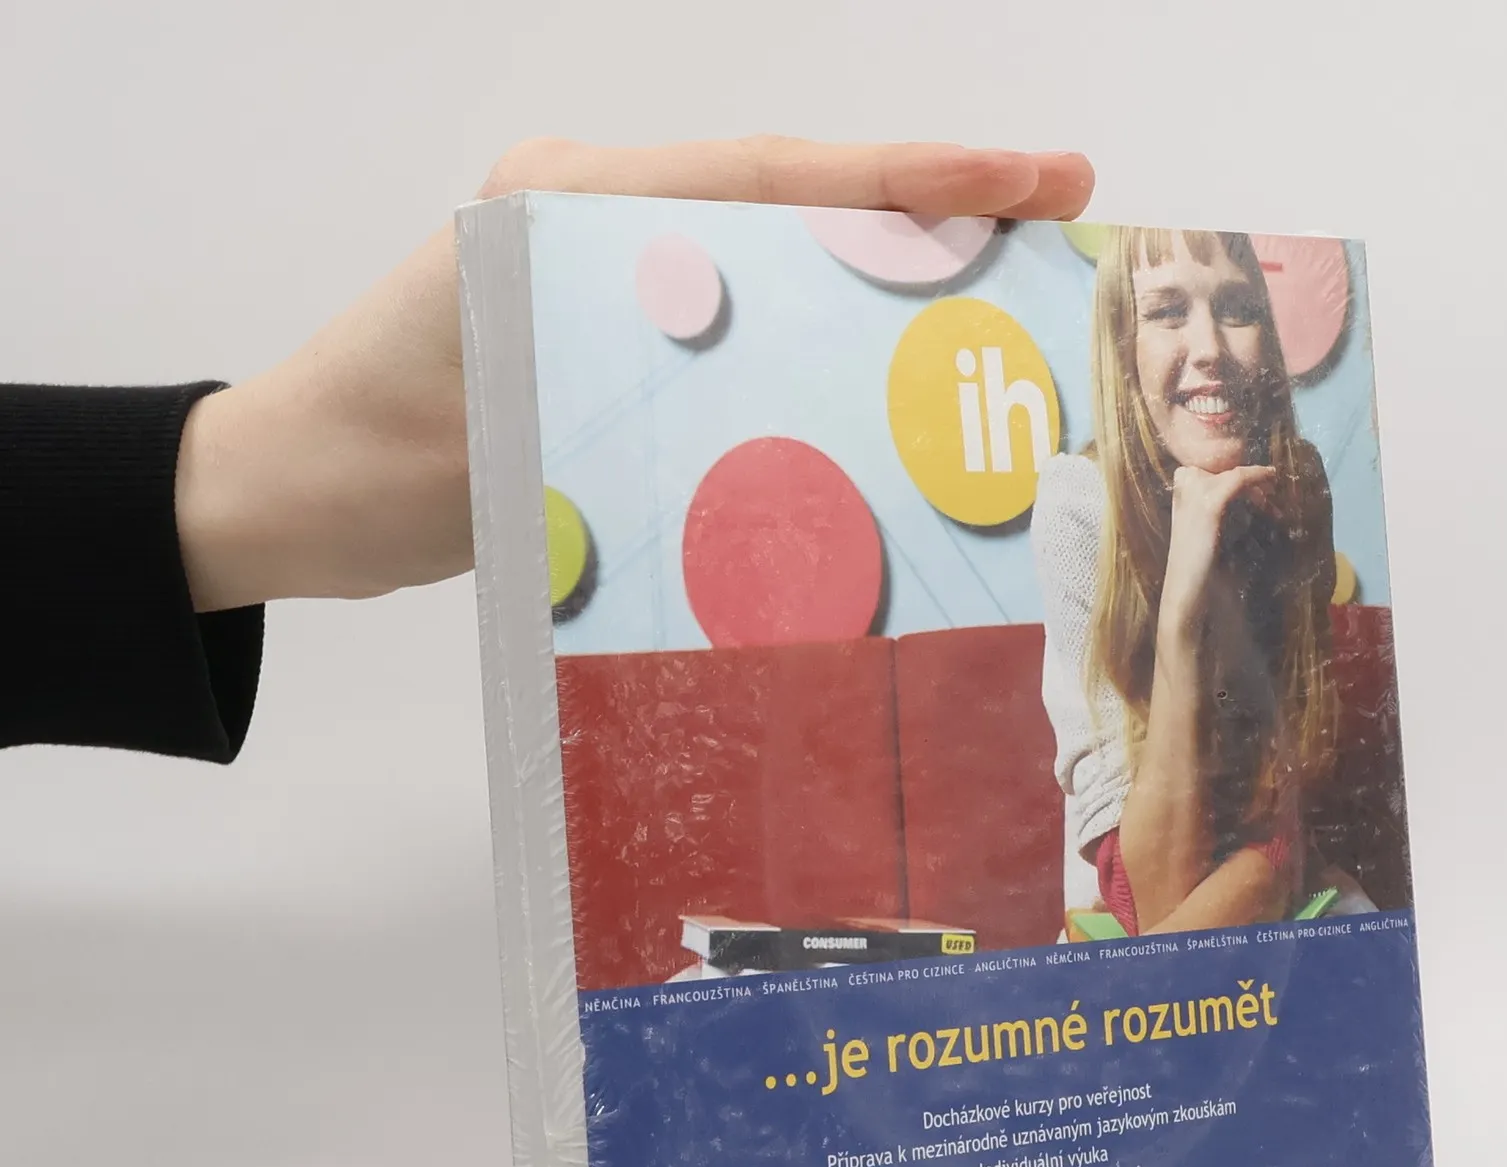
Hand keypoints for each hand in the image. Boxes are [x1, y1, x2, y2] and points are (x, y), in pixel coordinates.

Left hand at [175, 136, 1094, 610]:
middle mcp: (593, 207)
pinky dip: (827, 321)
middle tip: (1061, 204)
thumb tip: (794, 418)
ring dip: (894, 257)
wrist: (289, 494)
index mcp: (567, 204)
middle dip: (932, 193)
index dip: (906, 175)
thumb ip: (629, 399)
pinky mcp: (610, 321)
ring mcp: (605, 260)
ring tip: (1013, 277)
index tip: (1023, 175)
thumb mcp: (502, 435)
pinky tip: (901, 353)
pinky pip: (745, 304)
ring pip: (780, 244)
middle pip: (794, 190)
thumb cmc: (365, 467)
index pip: (768, 174)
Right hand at [1156, 463, 1278, 652]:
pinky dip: (1257, 476)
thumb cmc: (1193, 569)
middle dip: (1246, 477)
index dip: (1232, 474)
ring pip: (1232, 473)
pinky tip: (1271, 477)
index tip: (1253, 487)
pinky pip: (1238, 479)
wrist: (1183, 592)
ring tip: (1273, 486)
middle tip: (1268, 489)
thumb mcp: (1200, 533)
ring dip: (1256, 479)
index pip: (1209, 470)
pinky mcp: (1209, 504)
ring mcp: (1194, 493)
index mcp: (1178, 493)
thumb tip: (1238, 501)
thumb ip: (1211, 515)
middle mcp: (1183, 486)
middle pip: (1222, 468)